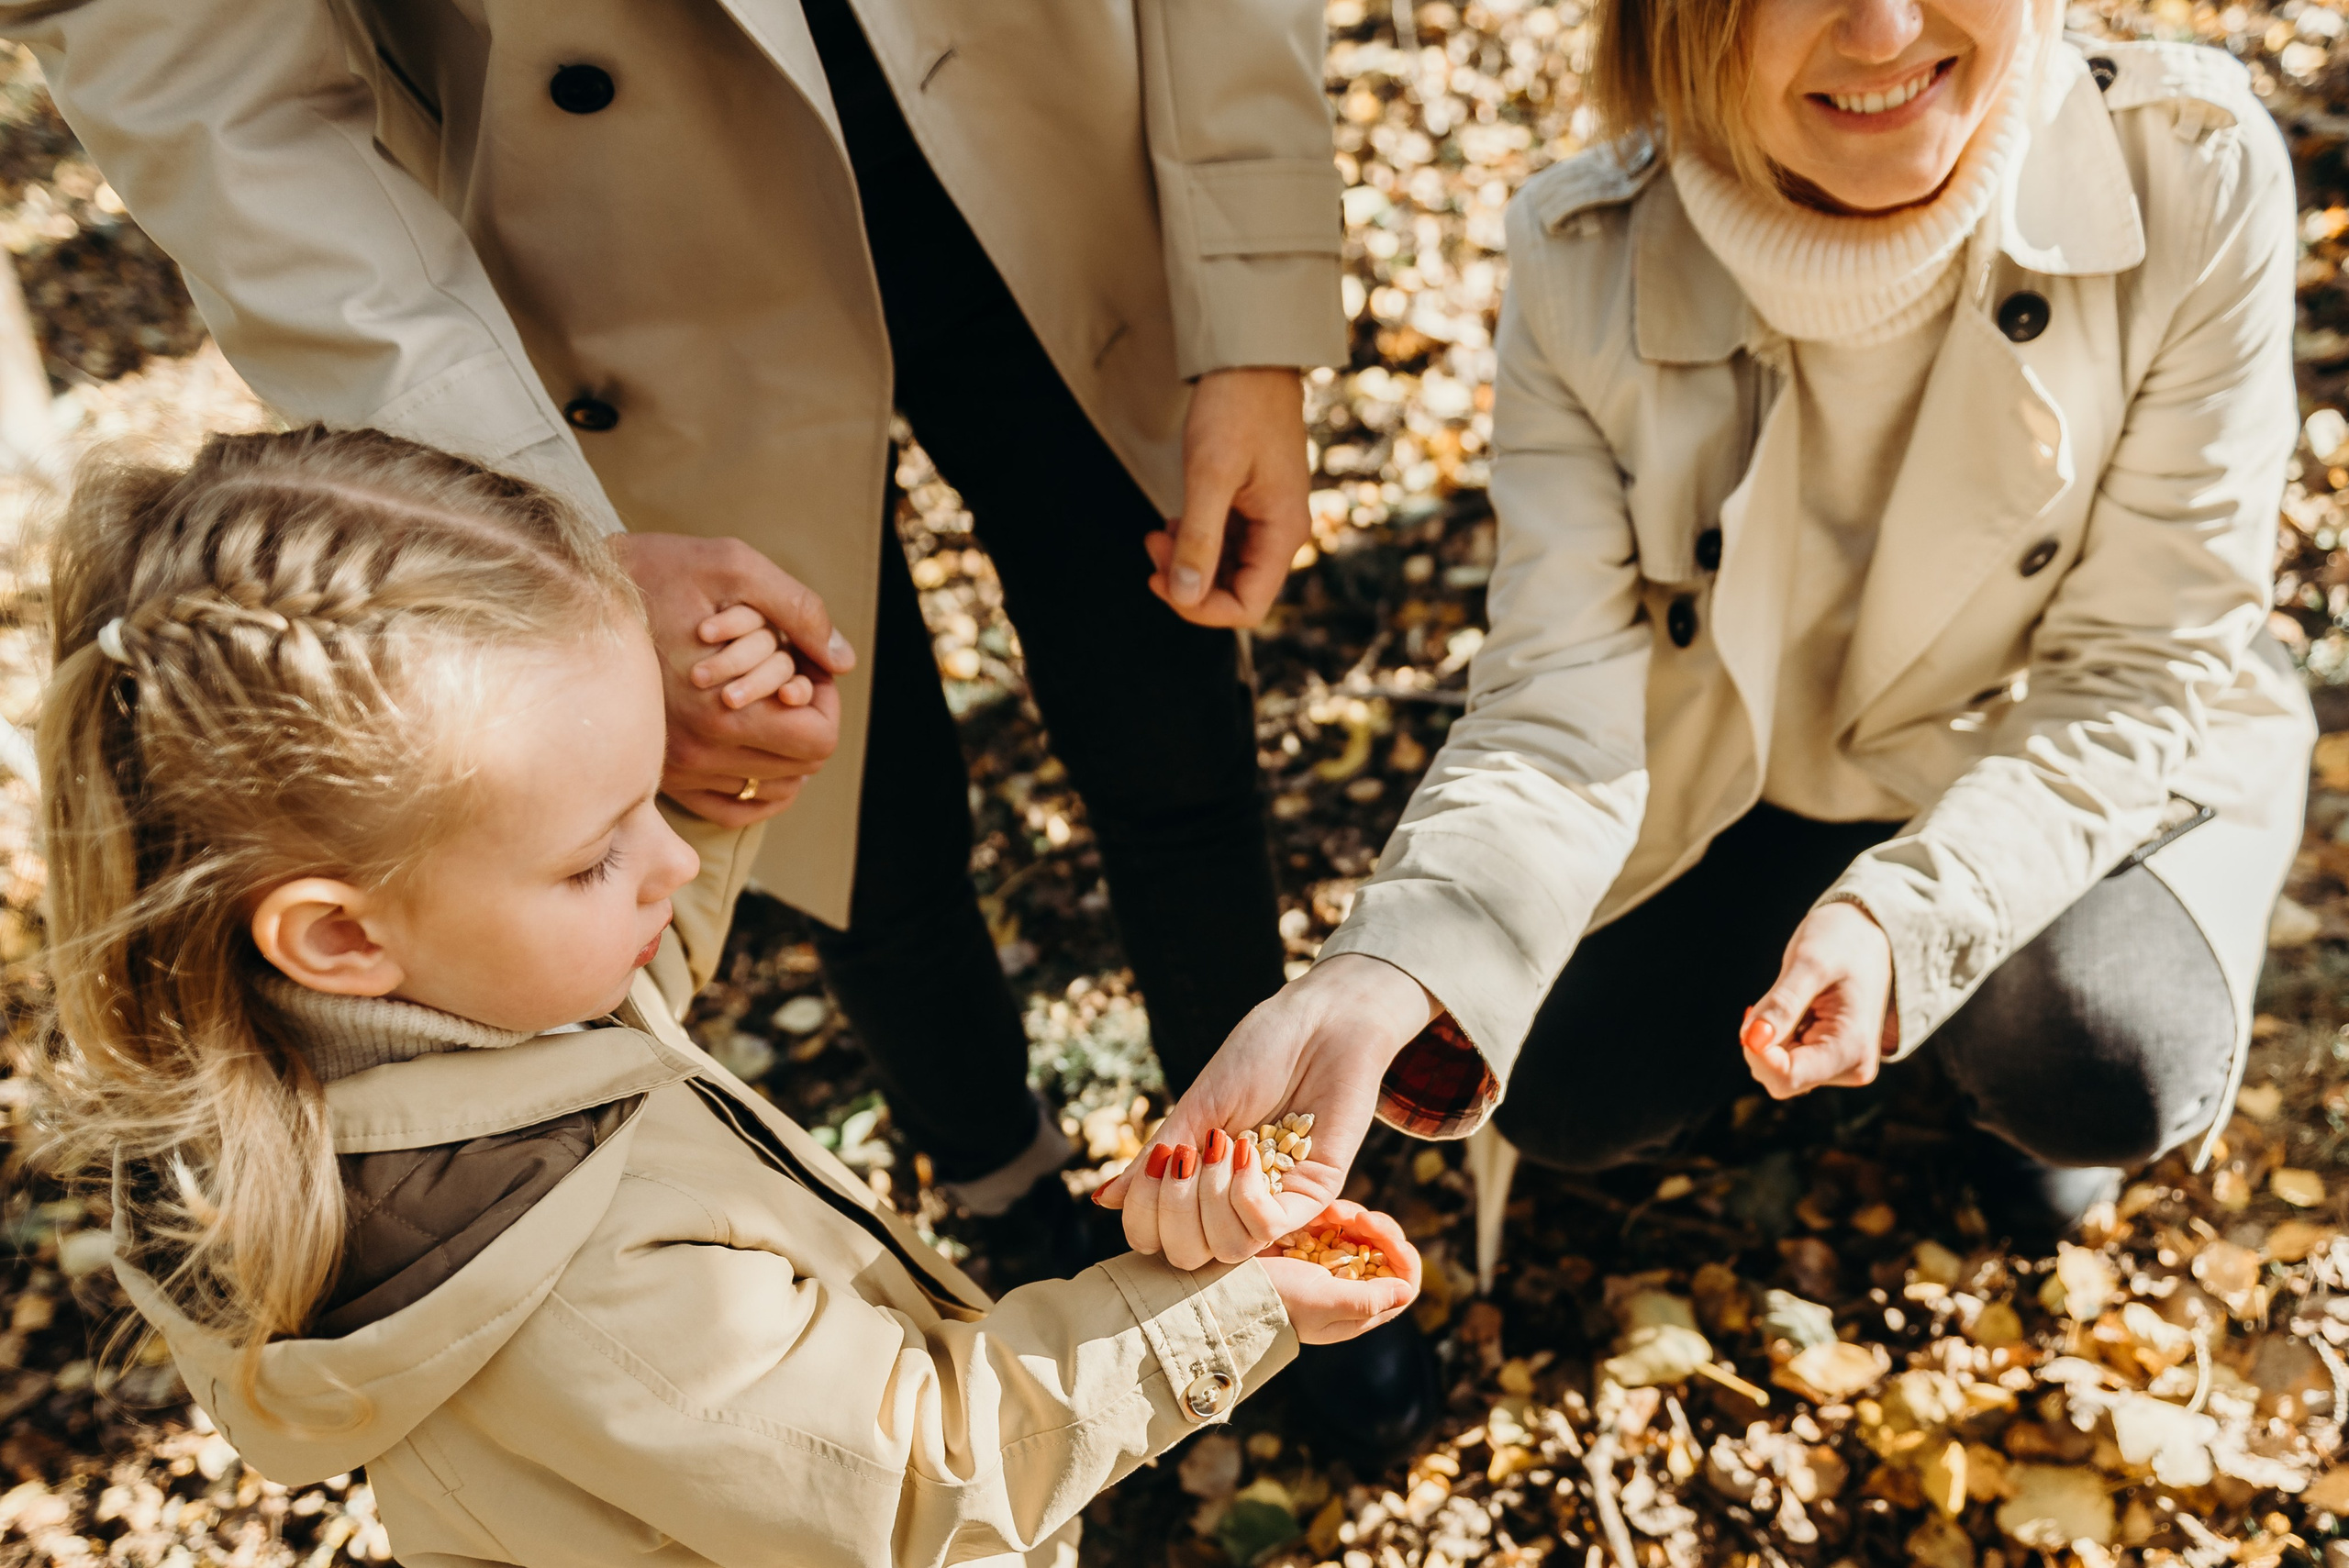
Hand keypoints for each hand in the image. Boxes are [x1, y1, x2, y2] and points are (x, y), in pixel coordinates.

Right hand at [612, 534, 855, 825]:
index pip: (818, 742)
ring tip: (767, 702)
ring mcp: (676, 771)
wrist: (571, 594)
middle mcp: (698, 755)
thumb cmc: (651, 571)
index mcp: (720, 712)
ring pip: (771, 789)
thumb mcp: (732, 566)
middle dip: (808, 720)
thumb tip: (842, 661)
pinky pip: (731, 809)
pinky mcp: (660, 775)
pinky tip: (755, 743)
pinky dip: (757, 783)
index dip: (827, 702)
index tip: (807, 667)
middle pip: (801, 767)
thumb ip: (800, 611)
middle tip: (789, 679)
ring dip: (783, 747)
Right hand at [1094, 954, 1437, 1269]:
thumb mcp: (1198, 1106)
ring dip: (1211, 1198)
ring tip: (1223, 1143)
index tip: (1155, 1160)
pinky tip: (1247, 1150)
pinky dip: (1245, 1194)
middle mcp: (1237, 1204)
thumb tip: (1105, 1201)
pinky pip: (1267, 1228)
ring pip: (1227, 1251)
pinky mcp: (1314, 1194)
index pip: (1157, 1239)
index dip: (1143, 1215)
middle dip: (1172, 1209)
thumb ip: (1158, 1157)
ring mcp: (1276, 1202)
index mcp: (1203, 1185)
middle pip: (1187, 1255)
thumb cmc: (1260, 1054)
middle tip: (1186, 1155)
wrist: (1322, 1022)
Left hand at [1144, 367, 1309, 626]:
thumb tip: (1184, 596)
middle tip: (1151, 545)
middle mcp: (1282, 532)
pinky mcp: (1252, 505)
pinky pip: (1224, 542)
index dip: (1201, 609)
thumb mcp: (1210, 476)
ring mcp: (1267, 519)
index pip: (1247, 607)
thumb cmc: (1235, 409)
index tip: (1160, 581)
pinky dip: (1194, 540)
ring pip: (1226, 568)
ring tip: (1157, 530)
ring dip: (1187, 560)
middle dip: (1188, 581)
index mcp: (1283, 532)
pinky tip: (1173, 519)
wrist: (1250, 358)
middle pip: (1235, 591)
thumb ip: (1199, 541)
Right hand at [1255, 1201, 1420, 1344]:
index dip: (1401, 1256)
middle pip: (1386, 1250)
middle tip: (1357, 1217)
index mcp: (1361, 1308)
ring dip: (1353, 1215)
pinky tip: (1319, 1212)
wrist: (1230, 1287)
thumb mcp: (1323, 1304)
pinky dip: (1333, 1212)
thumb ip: (1366, 1301)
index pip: (1404, 1282)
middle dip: (1377, 1228)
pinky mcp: (1314, 1243)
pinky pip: (1337, 1221)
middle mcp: (1352, 1286)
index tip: (1383, 1238)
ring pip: (1363, 1231)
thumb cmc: (1277, 1301)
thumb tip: (1406, 1292)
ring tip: (1330, 1212)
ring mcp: (1333, 1262)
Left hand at [1740, 900, 1898, 1098]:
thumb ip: (1782, 1004)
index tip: (1753, 1010)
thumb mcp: (1809, 963)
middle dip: (1765, 1039)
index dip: (1757, 1051)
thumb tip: (1752, 1041)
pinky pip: (1787, 1057)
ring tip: (1799, 996)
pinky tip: (1800, 1006)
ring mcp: (1843, 1065)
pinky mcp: (1832, 1058)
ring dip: (1773, 1033)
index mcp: (1851, 1051)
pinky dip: (1780, 1032)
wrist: (1869, 931)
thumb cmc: (1843, 940)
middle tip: (1779, 994)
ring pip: (1780, 1067)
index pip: (1785, 1079)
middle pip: (1779, 1076)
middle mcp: (1852, 1067)